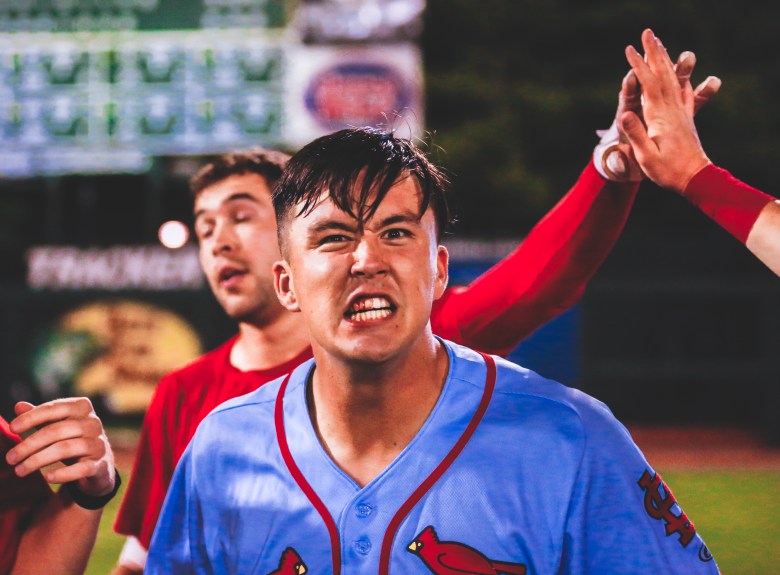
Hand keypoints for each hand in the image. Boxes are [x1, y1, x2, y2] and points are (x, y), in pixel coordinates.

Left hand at [6, 398, 115, 496]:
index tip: (12, 428)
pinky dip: (63, 474)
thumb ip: (40, 417)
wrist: (98, 466)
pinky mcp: (102, 465)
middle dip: (29, 444)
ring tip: (19, 470)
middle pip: (56, 430)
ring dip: (38, 460)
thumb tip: (18, 406)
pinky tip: (47, 478)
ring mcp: (99, 443)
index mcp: (82, 407)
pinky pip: (82, 468)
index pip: (54, 408)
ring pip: (66, 448)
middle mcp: (93, 423)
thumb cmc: (71, 440)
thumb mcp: (56, 426)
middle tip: (10, 458)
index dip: (31, 417)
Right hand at [619, 29, 719, 192]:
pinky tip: (680, 69)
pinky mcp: (686, 117)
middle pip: (662, 74)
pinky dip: (678, 78)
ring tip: (659, 44)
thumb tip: (623, 114)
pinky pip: (683, 92)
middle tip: (647, 35)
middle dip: (654, 54)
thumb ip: (636, 133)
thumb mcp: (646, 156)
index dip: (639, 66)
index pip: (648, 84)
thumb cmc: (667, 170)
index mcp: (660, 117)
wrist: (695, 178)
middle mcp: (672, 109)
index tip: (630, 50)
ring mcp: (680, 112)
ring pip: (673, 79)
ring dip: (665, 60)